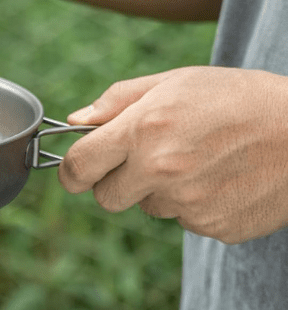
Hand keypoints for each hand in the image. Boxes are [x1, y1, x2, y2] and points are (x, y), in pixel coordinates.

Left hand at [60, 66, 287, 243]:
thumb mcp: (173, 81)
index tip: (76, 170)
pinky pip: (186, 220)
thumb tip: (75, 122)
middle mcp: (161, 171)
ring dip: (161, 190)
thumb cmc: (236, 97)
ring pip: (149, 207)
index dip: (72, 170)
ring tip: (199, 159)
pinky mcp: (215, 228)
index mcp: (143, 131)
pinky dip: (195, 204)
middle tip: (144, 159)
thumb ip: (116, 101)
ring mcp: (189, 204)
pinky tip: (221, 177)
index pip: (79, 166)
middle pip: (106, 198)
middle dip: (116, 181)